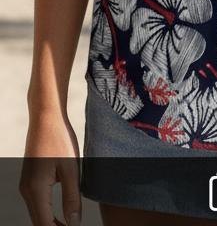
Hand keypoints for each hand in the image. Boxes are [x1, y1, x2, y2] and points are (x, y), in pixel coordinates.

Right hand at [20, 108, 81, 225]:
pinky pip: (37, 205)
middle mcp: (26, 191)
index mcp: (36, 190)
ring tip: (70, 225)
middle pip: (39, 223)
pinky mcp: (30, 181)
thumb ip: (72, 197)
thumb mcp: (71, 168)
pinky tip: (61, 215)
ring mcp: (26, 187)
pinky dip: (47, 214)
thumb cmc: (61, 140)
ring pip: (37, 215)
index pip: (45, 224)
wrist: (46, 118)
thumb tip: (73, 223)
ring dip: (51, 224)